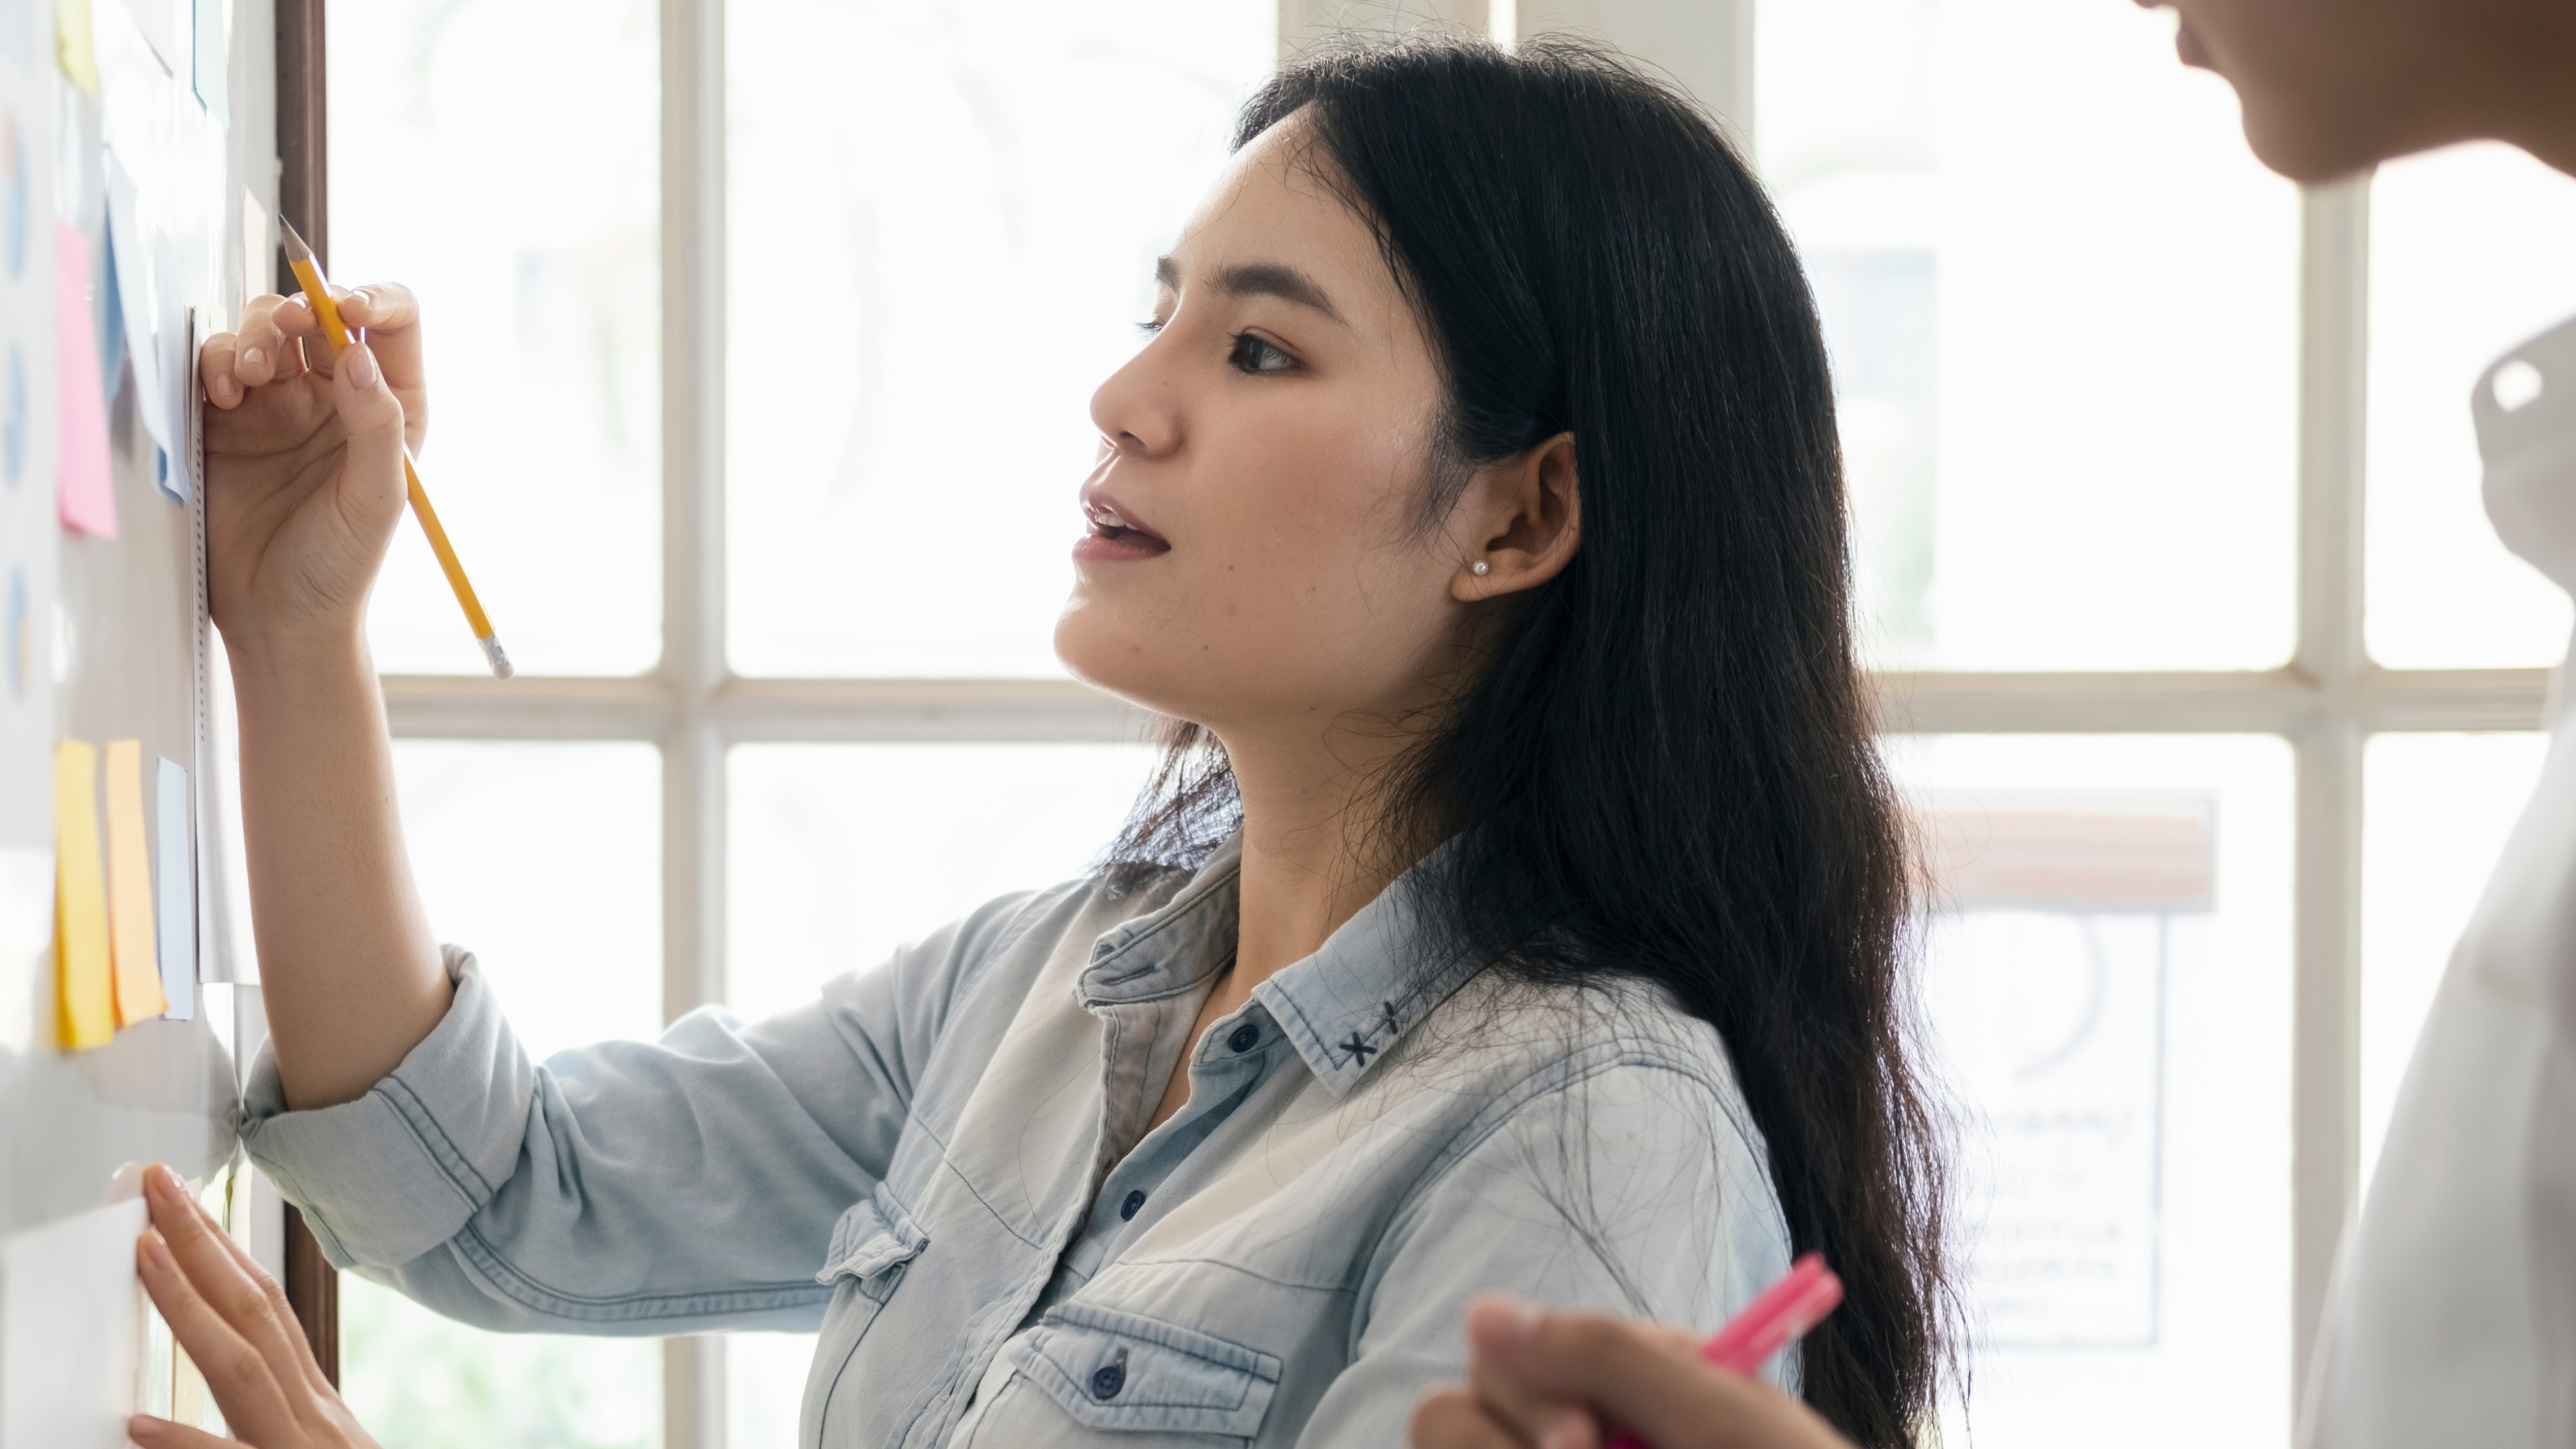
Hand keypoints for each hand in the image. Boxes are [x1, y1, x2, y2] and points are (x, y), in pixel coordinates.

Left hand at [128, 1164, 382, 1448]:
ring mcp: (306, 1448)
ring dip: (192, 1304)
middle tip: (157, 1187)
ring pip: (246, 1367)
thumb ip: (263, 1426)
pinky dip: (190, 1443)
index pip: (267, 1311)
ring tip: (146, 1252)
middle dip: (205, 1243)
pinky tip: (140, 1425)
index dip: (224, 1252)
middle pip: (259, 1313)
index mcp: (317, 1406)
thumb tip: (168, 1419)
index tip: (182, 1206)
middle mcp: (317, 1416)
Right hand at [196, 285, 426, 650]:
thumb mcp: (375, 497)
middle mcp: (335, 393)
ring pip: (263, 331)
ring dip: (254, 338)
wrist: (277, 615)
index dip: (371, 298)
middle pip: (318, 314)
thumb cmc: (340, 564)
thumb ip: (376, 424)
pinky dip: (216, 364)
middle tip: (286, 332)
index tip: (347, 308)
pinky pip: (217, 365)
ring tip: (250, 380)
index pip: (393, 320)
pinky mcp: (224, 420)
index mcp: (389, 403)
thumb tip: (359, 353)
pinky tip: (221, 396)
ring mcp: (277, 403)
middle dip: (300, 310)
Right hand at [1408, 1296, 1857, 1448]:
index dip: (1534, 1388)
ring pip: (1447, 1448)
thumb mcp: (1723, 1424)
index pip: (1514, 1352)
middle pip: (1457, 1410)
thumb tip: (1480, 1310)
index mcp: (1625, 1394)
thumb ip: (1608, 1357)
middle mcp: (1576, 1441)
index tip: (1586, 1438)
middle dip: (1514, 1433)